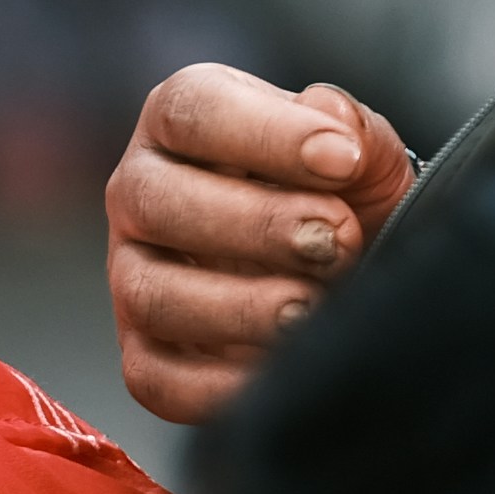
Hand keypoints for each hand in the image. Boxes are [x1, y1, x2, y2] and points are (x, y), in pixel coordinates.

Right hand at [109, 66, 408, 427]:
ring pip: (150, 294)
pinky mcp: (143, 358)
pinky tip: (285, 366)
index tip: (342, 159)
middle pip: (154, 200)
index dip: (266, 135)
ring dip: (240, 306)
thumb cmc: (344, 200)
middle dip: (256, 224)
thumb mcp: (362, 157)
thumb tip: (330, 122)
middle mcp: (140, 195)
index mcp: (181, 123)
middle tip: (337, 240)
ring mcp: (133, 278)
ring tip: (314, 308)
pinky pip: (156, 379)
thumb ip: (353, 132)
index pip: (193, 109)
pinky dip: (221, 383)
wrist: (351, 274)